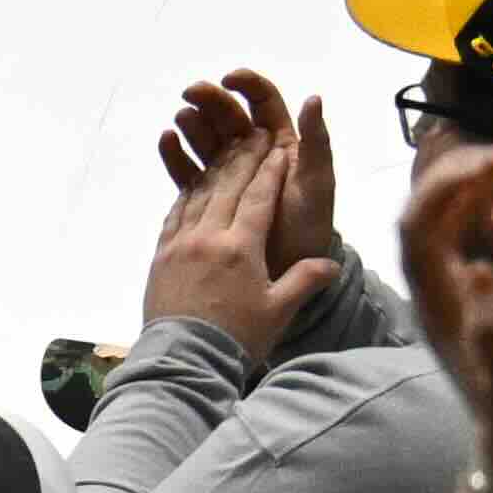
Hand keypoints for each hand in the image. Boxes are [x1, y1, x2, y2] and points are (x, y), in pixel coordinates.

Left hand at [136, 79, 333, 359]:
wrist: (184, 358)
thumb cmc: (237, 336)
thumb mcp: (279, 310)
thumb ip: (305, 280)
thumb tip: (332, 263)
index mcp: (240, 247)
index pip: (259, 197)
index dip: (270, 170)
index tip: (279, 147)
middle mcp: (207, 237)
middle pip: (227, 187)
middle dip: (243, 158)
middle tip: (254, 135)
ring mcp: (179, 245)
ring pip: (198, 196)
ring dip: (214, 171)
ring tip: (226, 151)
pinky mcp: (160, 256)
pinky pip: (174, 216)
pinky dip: (186, 196)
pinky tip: (192, 187)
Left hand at [398, 146, 492, 492]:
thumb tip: (479, 270)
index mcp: (438, 304)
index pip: (419, 230)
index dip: (444, 189)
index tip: (488, 162)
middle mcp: (434, 295)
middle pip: (421, 220)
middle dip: (451, 178)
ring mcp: (449, 296)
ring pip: (438, 227)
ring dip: (461, 190)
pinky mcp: (468, 300)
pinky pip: (457, 243)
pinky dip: (473, 211)